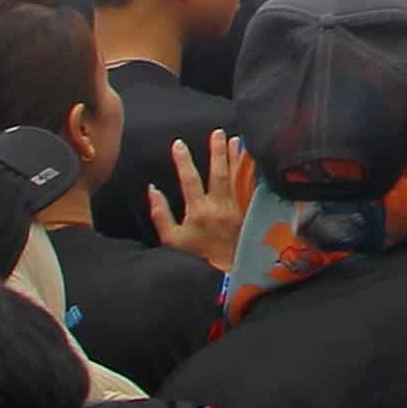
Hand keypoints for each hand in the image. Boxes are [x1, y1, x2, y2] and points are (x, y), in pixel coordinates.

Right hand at [151, 130, 259, 273]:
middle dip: (217, 151)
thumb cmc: (197, 258)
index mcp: (199, 212)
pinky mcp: (250, 214)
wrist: (227, 274)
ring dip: (237, 158)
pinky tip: (254, 162)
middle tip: (218, 132)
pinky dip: (252, 175)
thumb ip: (161, 214)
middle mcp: (220, 208)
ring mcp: (237, 210)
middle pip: (219, 173)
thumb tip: (152, 189)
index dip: (183, 161)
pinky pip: (252, 189)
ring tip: (236, 140)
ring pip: (238, 178)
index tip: (178, 143)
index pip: (190, 180)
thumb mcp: (172, 240)